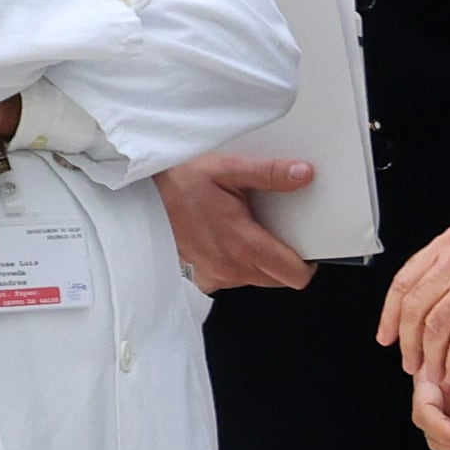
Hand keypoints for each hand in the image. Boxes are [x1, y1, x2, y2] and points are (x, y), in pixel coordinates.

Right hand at [158, 152, 317, 291]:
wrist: (142, 194)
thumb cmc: (181, 181)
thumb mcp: (228, 169)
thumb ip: (269, 174)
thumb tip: (303, 174)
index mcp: (244, 244)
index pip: (294, 275)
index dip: (307, 264)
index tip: (307, 246)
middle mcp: (230, 267)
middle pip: (278, 280)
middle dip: (285, 260)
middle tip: (276, 231)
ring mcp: (215, 275)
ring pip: (256, 280)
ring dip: (259, 262)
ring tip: (247, 230)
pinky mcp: (201, 277)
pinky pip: (231, 279)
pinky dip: (236, 265)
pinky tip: (227, 241)